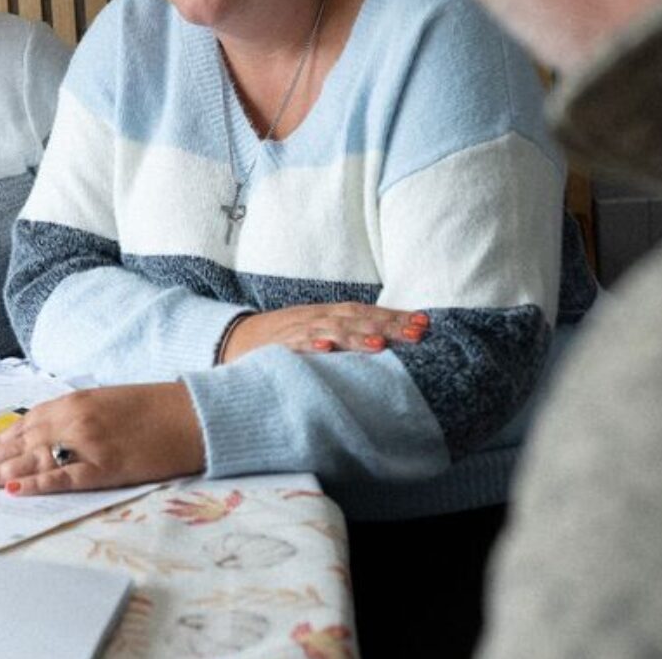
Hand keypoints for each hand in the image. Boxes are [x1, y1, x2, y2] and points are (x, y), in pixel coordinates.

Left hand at [0, 382, 204, 494]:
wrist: (192, 414)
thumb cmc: (153, 409)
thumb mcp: (106, 403)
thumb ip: (74, 415)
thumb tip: (43, 434)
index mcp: (74, 401)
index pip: (23, 424)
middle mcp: (74, 418)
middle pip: (21, 442)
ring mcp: (88, 442)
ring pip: (34, 459)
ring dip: (1, 472)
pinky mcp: (106, 466)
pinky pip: (65, 476)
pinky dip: (38, 483)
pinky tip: (16, 490)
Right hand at [219, 303, 428, 362]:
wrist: (237, 339)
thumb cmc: (285, 338)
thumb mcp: (320, 331)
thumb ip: (348, 333)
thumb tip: (388, 339)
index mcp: (330, 314)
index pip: (368, 312)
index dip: (395, 316)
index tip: (424, 323)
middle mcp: (319, 318)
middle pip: (358, 318)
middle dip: (388, 325)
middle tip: (417, 332)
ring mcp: (299, 330)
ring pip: (332, 330)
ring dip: (356, 336)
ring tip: (380, 344)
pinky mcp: (280, 346)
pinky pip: (296, 345)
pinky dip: (311, 345)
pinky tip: (326, 349)